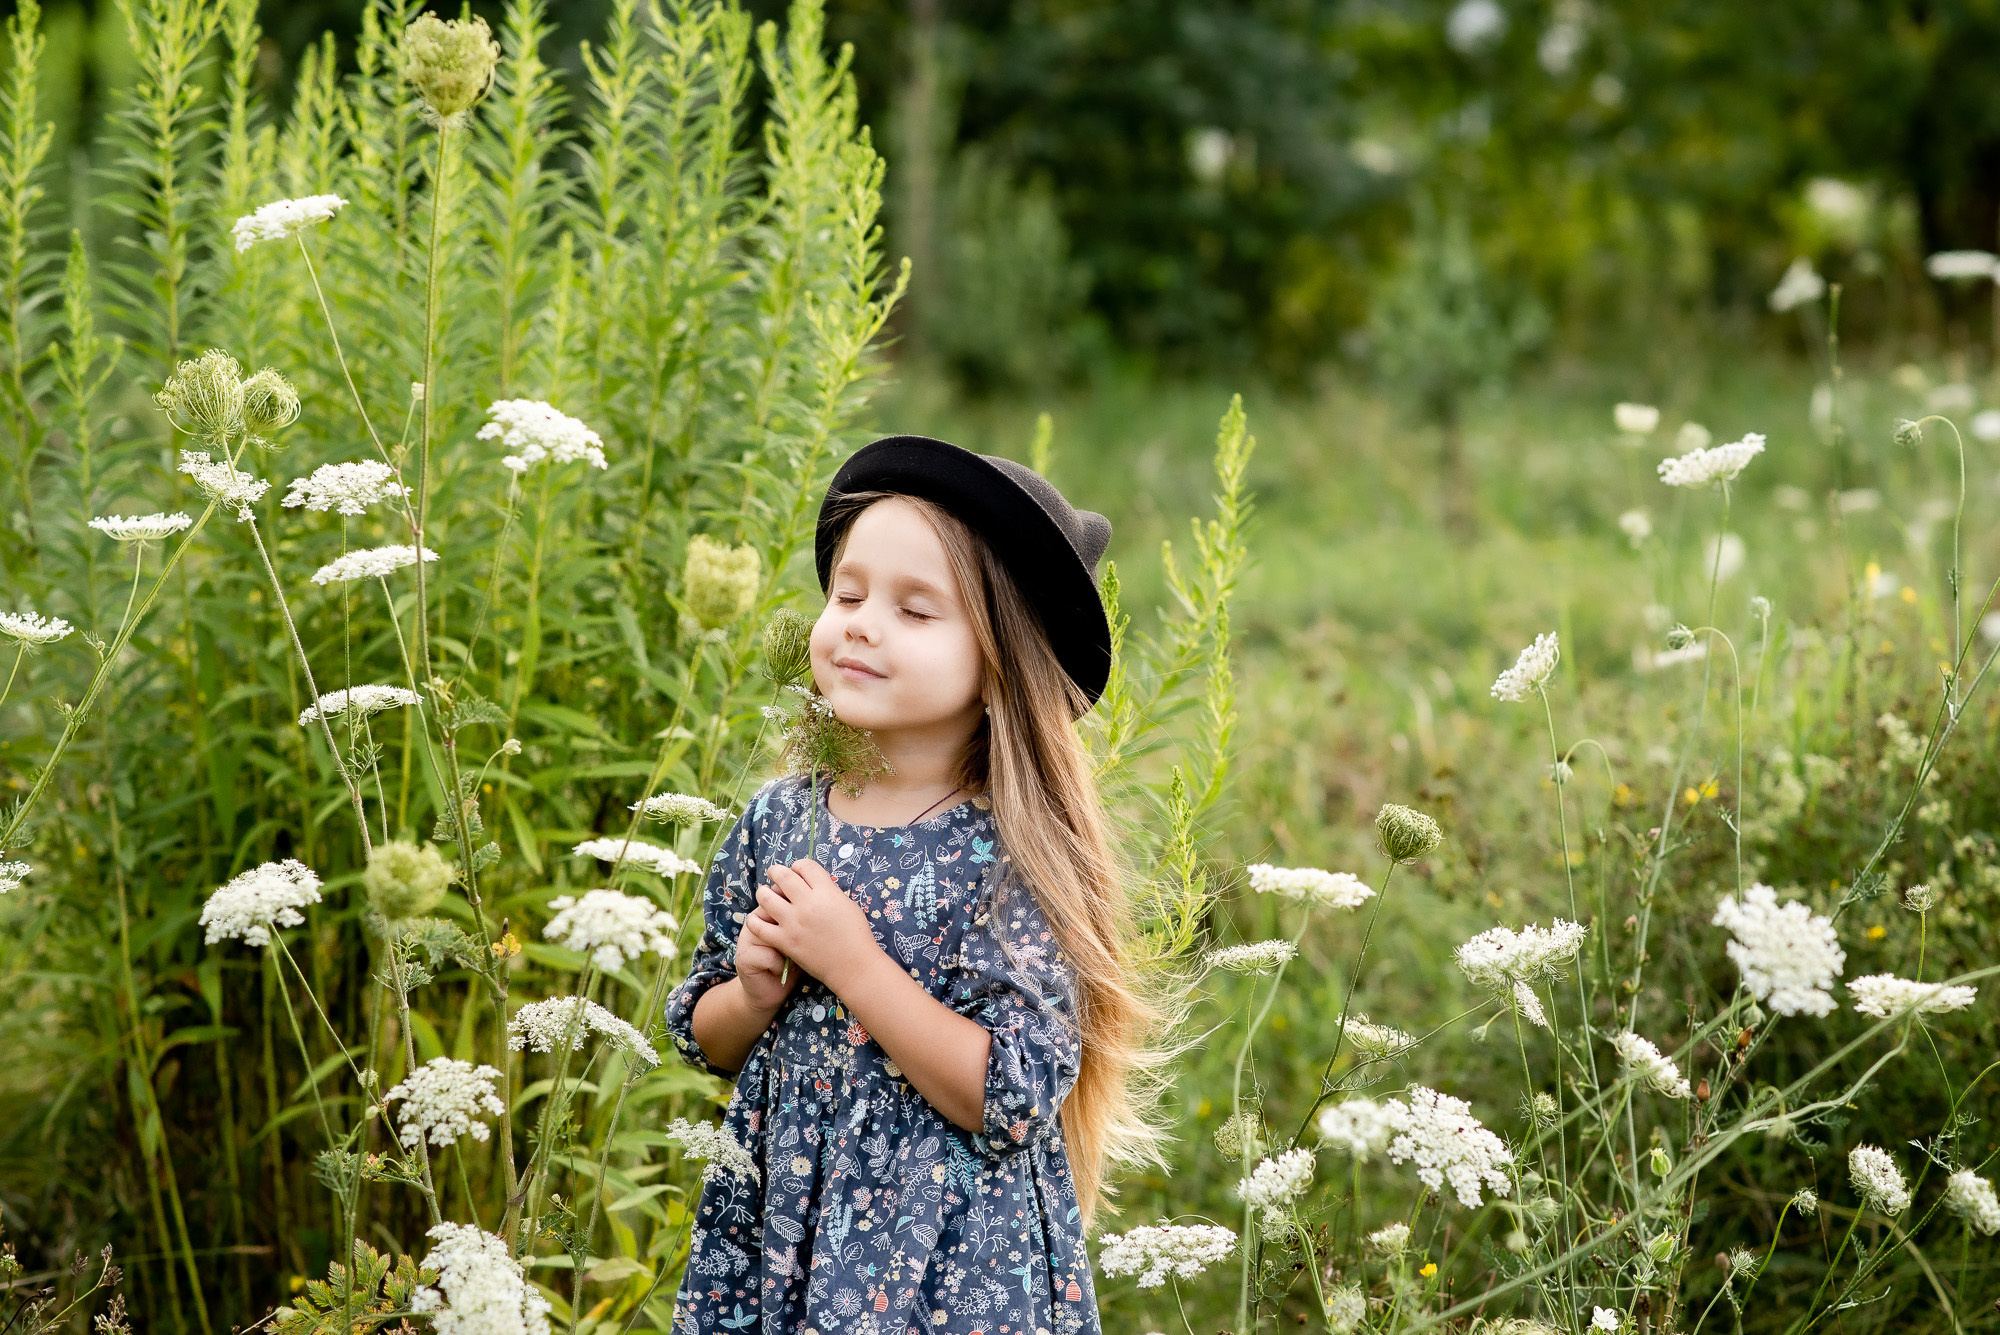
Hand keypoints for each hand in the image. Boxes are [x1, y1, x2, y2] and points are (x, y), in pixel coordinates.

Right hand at [733, 904, 801, 1014]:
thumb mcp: (797, 937)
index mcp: (768, 910)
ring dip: (787, 951)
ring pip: (776, 935)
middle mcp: (755, 919)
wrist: (769, 992)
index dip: (799, 913)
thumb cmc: (790, 961)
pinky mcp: (744, 957)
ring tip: (787, 960)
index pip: (784, 897)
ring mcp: (747, 937)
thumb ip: (801, 919)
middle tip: (797, 948)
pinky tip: (778, 971)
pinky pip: (771, 956)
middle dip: (794, 933)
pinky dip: (780, 967)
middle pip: (779, 914)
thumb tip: (818, 903)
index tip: (805, 932)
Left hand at [751, 858, 883, 995]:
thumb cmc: (856, 935)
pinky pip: (759, 926)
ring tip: (765, 894)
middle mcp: (808, 904)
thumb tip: (812, 882)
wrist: (853, 966)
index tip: (797, 871)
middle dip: (776, 871)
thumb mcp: (847, 904)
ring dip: (763, 892)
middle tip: (774, 873)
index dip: (800, 865)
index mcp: (826, 893)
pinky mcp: (785, 941)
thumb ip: (829, 891)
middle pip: (783, 876)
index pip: (805, 866)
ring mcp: (794, 923)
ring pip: (766, 897)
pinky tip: (757, 918)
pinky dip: (755, 919)